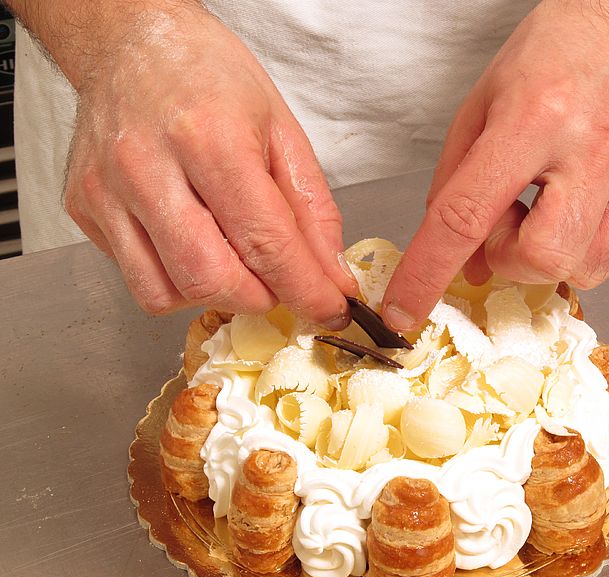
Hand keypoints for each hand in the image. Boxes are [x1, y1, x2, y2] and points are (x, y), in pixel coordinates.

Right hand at [60, 6, 356, 325]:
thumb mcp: (281, 128)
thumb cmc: (207, 76)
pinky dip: (177, 280)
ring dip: (217, 295)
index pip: (265, 241)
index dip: (305, 288)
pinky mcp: (85, 209)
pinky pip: (136, 277)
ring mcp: (107, 191)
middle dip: (260, 298)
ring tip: (236, 261)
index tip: (329, 308)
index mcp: (209, 138)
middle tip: (281, 283)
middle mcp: (148, 167)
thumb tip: (329, 272)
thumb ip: (311, 207)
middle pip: (210, 278)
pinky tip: (194, 244)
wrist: (130, 41)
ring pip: (166, 292)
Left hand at [382, 0, 608, 330]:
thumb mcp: (483, 103)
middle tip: (516, 215)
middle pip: (542, 258)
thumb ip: (458, 184)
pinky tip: (589, 197)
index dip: (428, 274)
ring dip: (554, 251)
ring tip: (556, 200)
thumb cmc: (560, 52)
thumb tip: (463, 260)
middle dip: (513, 256)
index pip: (466, 216)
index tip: (405, 310)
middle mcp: (595, 148)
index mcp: (535, 118)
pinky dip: (592, 241)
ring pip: (586, 268)